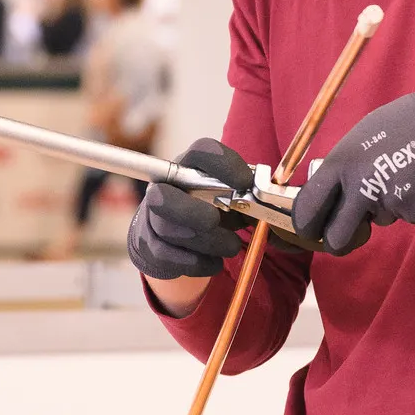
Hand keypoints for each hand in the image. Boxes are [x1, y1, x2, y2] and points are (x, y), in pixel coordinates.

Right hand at [127, 139, 254, 279]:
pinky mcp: (149, 247)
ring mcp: (152, 218)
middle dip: (191, 212)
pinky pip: (166, 257)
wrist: (179, 237)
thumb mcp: (231, 196)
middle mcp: (164, 187)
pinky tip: (215, 262)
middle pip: (162, 196)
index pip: (201, 151)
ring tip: (231, 246)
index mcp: (189, 166)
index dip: (223, 163)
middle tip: (215, 221)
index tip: (245, 182)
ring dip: (205, 241)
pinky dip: (196, 262)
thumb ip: (246, 194)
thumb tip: (265, 200)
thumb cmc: (211, 209)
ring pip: (167, 230)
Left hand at [291, 74, 414, 255]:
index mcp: (342, 162)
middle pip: (337, 237)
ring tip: (410, 173)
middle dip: (341, 241)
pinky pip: (409, 216)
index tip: (312, 231)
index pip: (308, 208)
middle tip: (352, 234)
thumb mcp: (366, 134)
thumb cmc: (413, 122)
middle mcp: (360, 185)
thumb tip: (332, 192)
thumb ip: (347, 166)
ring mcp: (388, 201)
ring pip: (380, 220)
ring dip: (391, 205)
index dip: (307, 225)